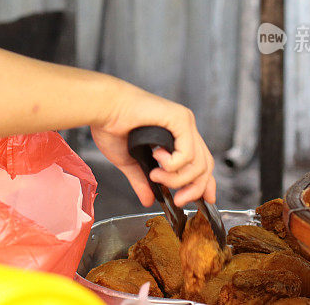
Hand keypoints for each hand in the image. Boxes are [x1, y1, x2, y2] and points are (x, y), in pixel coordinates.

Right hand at [90, 82, 215, 207]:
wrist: (102, 109)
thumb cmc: (111, 126)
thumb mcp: (130, 162)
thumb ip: (142, 180)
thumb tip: (148, 199)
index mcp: (176, 136)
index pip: (201, 163)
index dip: (205, 184)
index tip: (206, 200)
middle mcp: (184, 128)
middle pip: (205, 166)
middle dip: (194, 189)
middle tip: (178, 200)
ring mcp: (184, 122)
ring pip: (199, 163)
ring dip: (177, 178)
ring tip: (155, 175)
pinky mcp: (180, 119)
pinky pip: (188, 153)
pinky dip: (174, 164)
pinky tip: (157, 157)